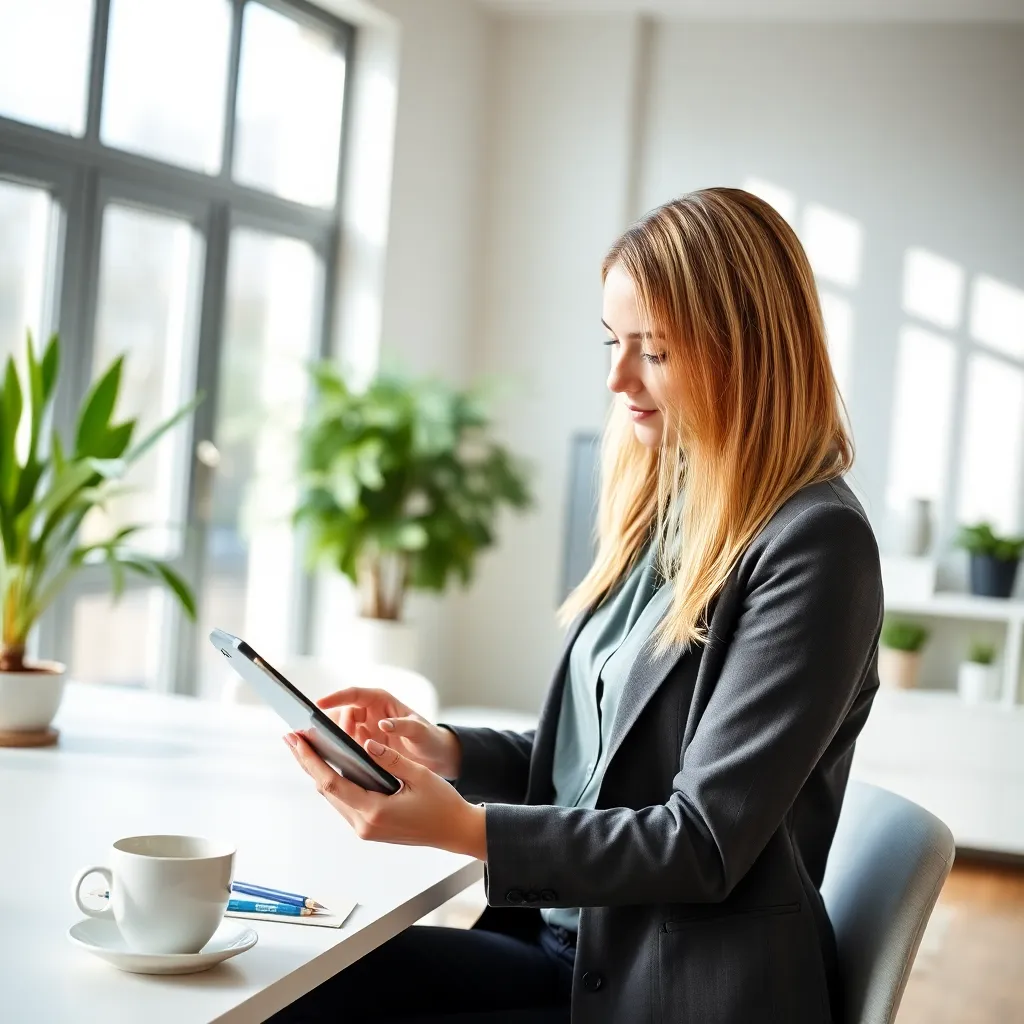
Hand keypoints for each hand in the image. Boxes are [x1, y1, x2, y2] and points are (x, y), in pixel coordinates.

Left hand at [285, 733, 485, 858]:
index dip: (310, 760)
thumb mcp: (420, 775)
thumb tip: (366, 743)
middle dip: (307, 762)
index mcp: (374, 812)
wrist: (455, 831)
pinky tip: (330, 765)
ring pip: (333, 797)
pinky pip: (345, 802)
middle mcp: (364, 825)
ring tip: (306, 747)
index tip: (296, 740)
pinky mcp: (369, 828)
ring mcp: (365, 829)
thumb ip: (391, 759)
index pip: (332, 782)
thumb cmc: (442, 804)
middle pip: (326, 790)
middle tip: (292, 737)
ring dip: (319, 772)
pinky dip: (335, 782)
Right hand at [317, 687, 461, 778]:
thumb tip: (383, 724)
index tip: (318, 705)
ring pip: (342, 731)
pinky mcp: (365, 746)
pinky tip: (341, 764)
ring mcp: (366, 729)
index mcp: (382, 701)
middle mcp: (370, 712)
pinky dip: (343, 753)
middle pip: (343, 714)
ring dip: (338, 741)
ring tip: (334, 753)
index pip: (354, 694)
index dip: (335, 697)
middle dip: (336, 726)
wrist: (436, 757)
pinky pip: (348, 746)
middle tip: (333, 742)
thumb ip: (404, 726)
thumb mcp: (420, 731)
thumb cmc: (430, 738)